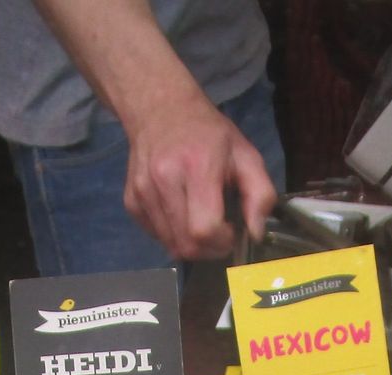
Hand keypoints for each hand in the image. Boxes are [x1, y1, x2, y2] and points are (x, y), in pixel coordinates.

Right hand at [122, 86, 276, 260]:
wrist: (159, 109)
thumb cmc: (208, 134)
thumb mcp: (246, 154)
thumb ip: (260, 194)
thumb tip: (256, 233)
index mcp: (196, 167)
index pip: (204, 229)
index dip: (222, 241)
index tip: (231, 231)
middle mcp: (163, 180)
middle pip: (186, 244)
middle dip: (209, 249)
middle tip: (219, 234)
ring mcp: (143, 192)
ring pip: (170, 245)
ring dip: (191, 244)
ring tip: (201, 220)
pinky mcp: (131, 201)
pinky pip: (156, 236)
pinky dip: (172, 234)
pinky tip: (181, 213)